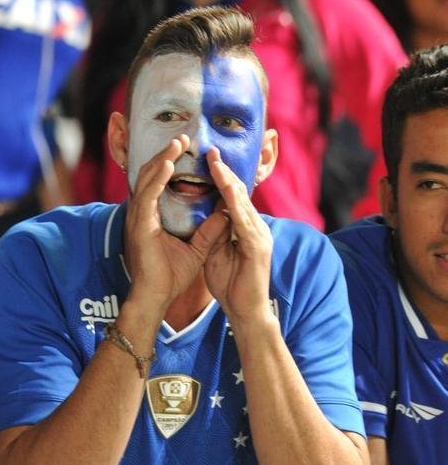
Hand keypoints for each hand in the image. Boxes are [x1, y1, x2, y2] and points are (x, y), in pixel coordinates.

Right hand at [124, 136, 225, 314]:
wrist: (157, 297)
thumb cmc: (171, 276)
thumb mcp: (197, 248)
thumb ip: (210, 229)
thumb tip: (226, 211)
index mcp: (152, 216)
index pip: (159, 182)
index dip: (170, 163)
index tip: (186, 149)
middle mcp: (142, 213)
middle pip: (151, 174)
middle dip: (166, 153)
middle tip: (182, 137)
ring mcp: (138, 218)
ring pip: (147, 178)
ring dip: (162, 158)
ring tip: (177, 143)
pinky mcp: (139, 225)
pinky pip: (147, 195)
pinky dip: (157, 178)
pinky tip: (168, 164)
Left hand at [201, 148, 272, 322]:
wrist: (247, 313)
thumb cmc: (233, 286)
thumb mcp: (217, 254)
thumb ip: (214, 234)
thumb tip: (205, 216)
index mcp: (246, 228)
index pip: (232, 197)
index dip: (221, 178)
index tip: (207, 160)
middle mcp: (256, 227)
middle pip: (240, 193)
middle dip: (225, 171)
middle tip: (211, 150)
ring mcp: (259, 236)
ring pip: (243, 203)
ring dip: (229, 182)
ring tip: (216, 164)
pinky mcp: (258, 247)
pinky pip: (244, 222)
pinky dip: (233, 205)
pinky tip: (225, 193)